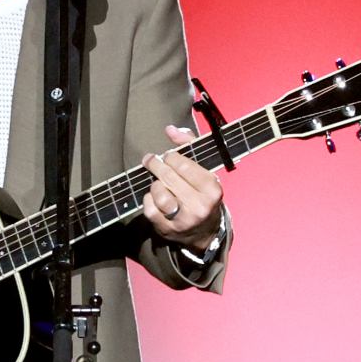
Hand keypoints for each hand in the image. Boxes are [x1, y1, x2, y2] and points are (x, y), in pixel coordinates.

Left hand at [139, 126, 224, 249]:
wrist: (204, 232)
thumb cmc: (202, 194)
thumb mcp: (204, 170)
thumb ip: (189, 145)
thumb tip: (170, 129)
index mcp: (212, 189)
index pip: (184, 166)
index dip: (171, 156)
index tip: (167, 155)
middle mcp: (199, 206)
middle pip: (169, 177)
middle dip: (156, 165)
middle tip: (151, 160)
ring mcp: (183, 220)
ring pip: (159, 194)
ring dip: (155, 184)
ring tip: (158, 182)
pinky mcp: (167, 229)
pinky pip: (149, 208)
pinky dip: (149, 199)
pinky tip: (155, 197)